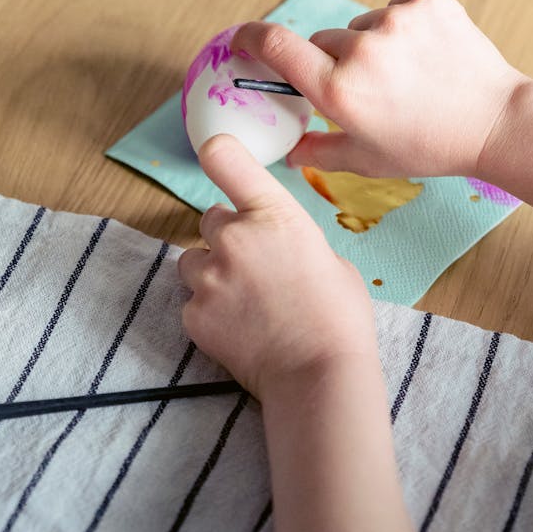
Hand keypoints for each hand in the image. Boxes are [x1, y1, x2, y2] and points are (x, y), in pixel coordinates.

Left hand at [177, 134, 374, 399]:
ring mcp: (210, 276)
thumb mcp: (328, 259)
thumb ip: (293, 240)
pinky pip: (191, 302)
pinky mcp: (194, 314)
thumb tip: (278, 247)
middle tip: (251, 265)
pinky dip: (208, 312)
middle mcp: (235, 237)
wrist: (321, 378)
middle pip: (210, 218)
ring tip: (241, 301)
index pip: (225, 158)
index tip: (216, 154)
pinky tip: (237, 329)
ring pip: (192, 260)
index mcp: (274, 214)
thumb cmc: (340, 319)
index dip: (218, 154)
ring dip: (211, 272)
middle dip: (225, 236)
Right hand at [232, 0, 524, 179]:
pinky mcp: (426, 2)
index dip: (249, 37)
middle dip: (333, 62)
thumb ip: (315, 153)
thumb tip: (285, 152)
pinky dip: (403, 28)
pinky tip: (425, 54)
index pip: (275, 45)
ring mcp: (396, 22)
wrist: (495, 122)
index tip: (241, 39)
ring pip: (361, 26)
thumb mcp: (366, 160)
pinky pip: (395, 8)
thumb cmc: (429, 146)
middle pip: (323, 41)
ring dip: (371, 45)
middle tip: (366, 87)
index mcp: (339, 91)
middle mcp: (362, 52)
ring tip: (406, 74)